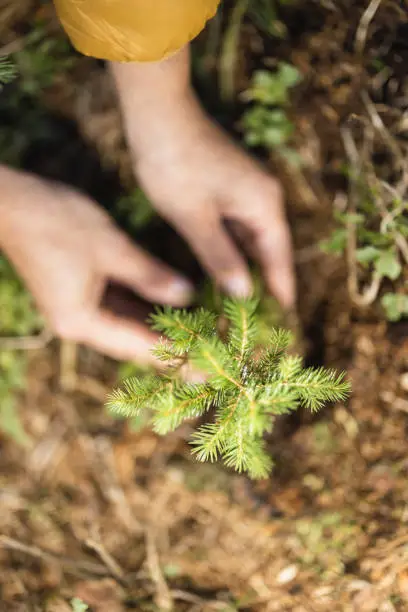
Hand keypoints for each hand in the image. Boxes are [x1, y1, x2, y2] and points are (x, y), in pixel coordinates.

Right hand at [0, 168, 192, 362]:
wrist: (8, 202)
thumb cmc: (56, 221)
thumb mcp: (110, 247)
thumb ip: (150, 275)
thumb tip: (187, 294)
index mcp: (82, 321)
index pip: (139, 347)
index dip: (177, 357)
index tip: (209, 371)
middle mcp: (80, 324)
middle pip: (134, 343)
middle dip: (172, 349)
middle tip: (212, 362)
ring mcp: (78, 309)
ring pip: (128, 326)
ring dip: (160, 331)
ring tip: (200, 338)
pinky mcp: (79, 293)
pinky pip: (119, 308)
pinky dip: (145, 309)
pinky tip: (171, 310)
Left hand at [136, 108, 294, 305]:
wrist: (158, 113)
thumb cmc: (174, 165)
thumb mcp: (195, 218)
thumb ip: (220, 257)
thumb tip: (243, 291)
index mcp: (263, 203)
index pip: (279, 255)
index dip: (281, 285)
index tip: (286, 313)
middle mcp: (262, 195)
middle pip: (269, 246)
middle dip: (264, 278)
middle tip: (260, 315)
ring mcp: (246, 187)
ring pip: (251, 236)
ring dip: (246, 264)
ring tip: (241, 298)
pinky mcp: (228, 183)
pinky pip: (236, 224)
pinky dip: (231, 247)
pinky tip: (222, 266)